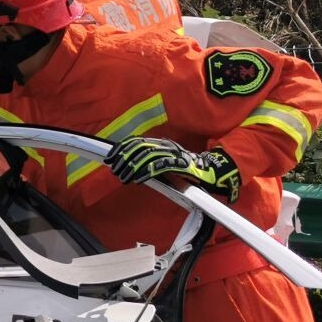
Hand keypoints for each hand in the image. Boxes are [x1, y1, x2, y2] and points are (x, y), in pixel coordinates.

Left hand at [105, 137, 241, 200]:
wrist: (212, 172)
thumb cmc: (185, 169)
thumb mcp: (165, 162)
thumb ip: (149, 162)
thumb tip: (127, 166)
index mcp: (161, 143)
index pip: (137, 142)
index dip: (121, 149)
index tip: (109, 158)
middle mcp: (166, 146)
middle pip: (139, 148)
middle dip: (124, 159)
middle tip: (114, 171)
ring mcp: (174, 154)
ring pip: (147, 157)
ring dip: (132, 168)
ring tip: (123, 179)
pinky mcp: (181, 165)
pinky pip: (160, 167)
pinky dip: (146, 173)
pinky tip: (137, 180)